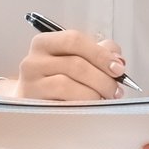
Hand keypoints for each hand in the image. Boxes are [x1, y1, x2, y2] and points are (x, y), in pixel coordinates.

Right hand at [0, 29, 128, 101]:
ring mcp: (30, 84)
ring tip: (104, 99)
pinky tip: (90, 108)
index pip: (74, 40)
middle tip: (116, 90)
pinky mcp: (32, 106)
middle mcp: (33, 61)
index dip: (100, 54)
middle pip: (75, 65)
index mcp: (44, 43)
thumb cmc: (58, 77)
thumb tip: (117, 59)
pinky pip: (61, 105)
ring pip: (67, 86)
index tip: (119, 68)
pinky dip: (80, 107)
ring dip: (93, 94)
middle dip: (102, 79)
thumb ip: (99, 52)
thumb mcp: (76, 58)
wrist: (32, 101)